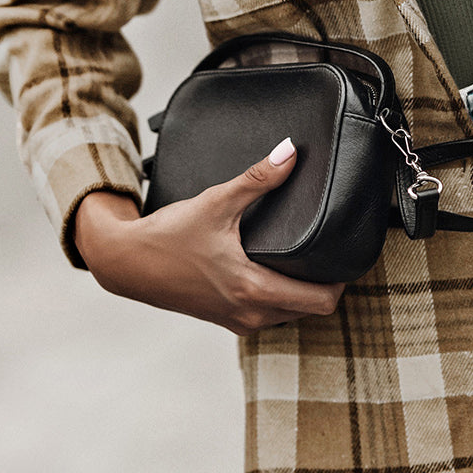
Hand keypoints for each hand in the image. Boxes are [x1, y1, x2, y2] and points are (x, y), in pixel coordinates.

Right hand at [72, 138, 345, 333]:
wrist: (125, 263)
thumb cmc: (166, 237)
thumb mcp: (216, 202)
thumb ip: (258, 179)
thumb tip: (289, 152)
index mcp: (251, 289)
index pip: (321, 302)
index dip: (341, 280)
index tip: (347, 257)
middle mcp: (248, 312)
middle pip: (311, 311)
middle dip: (326, 286)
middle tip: (332, 255)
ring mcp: (236, 320)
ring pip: (290, 315)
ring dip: (303, 295)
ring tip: (308, 262)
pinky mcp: (225, 319)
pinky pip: (269, 316)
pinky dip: (280, 299)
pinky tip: (277, 273)